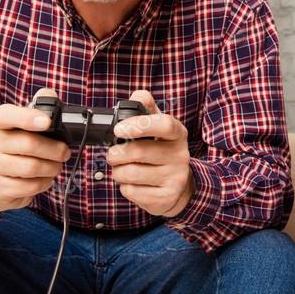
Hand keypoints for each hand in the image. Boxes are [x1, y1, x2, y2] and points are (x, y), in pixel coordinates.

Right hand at [0, 97, 70, 213]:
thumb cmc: (17, 148)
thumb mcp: (25, 127)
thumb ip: (40, 108)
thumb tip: (49, 95)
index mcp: (0, 124)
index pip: (7, 115)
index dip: (28, 117)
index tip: (47, 122)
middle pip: (29, 144)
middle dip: (55, 150)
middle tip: (65, 153)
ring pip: (31, 167)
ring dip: (52, 168)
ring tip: (55, 167)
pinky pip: (28, 186)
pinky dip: (43, 184)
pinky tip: (44, 179)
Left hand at [107, 91, 194, 217]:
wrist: (180, 186)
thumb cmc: (161, 151)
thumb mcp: (158, 128)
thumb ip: (146, 109)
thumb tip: (138, 95)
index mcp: (177, 134)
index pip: (164, 124)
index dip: (140, 125)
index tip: (119, 129)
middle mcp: (180, 155)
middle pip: (138, 152)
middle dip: (116, 154)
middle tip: (113, 154)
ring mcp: (175, 178)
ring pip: (130, 174)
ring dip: (118, 172)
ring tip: (123, 169)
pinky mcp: (166, 198)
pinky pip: (132, 191)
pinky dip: (125, 187)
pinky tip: (135, 184)